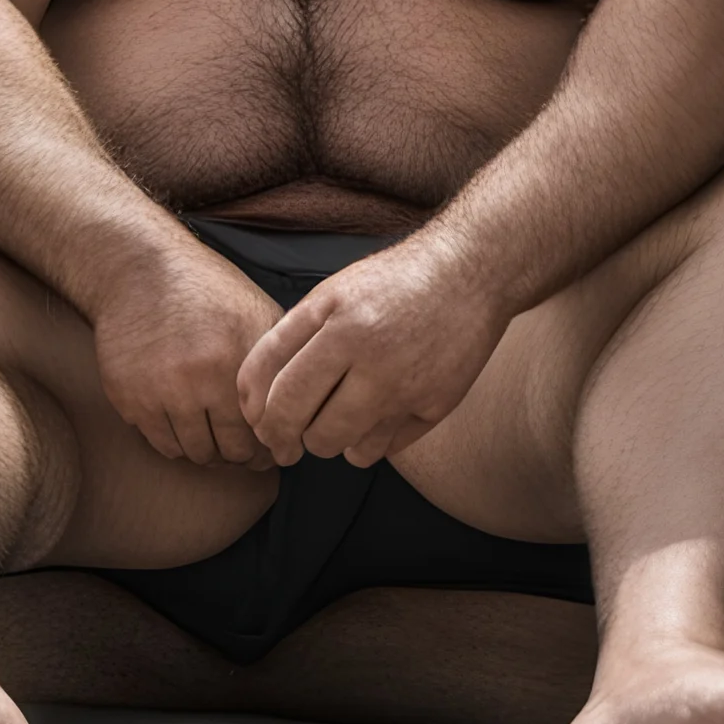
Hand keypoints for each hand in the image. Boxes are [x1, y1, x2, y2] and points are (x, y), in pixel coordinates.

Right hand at [92, 239, 283, 466]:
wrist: (139, 269)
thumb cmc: (206, 291)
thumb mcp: (255, 312)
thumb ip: (278, 359)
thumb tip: (303, 407)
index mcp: (236, 360)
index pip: (263, 432)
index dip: (270, 447)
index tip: (272, 450)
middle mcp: (197, 380)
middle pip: (228, 451)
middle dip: (240, 456)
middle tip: (245, 453)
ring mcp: (159, 392)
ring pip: (192, 452)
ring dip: (207, 452)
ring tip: (216, 440)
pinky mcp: (128, 398)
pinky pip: (160, 443)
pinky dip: (176, 442)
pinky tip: (186, 427)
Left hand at [236, 235, 510, 466]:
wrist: (470, 273)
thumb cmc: (391, 283)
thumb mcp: (333, 293)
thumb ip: (291, 336)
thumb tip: (254, 395)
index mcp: (336, 321)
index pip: (273, 384)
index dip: (256, 413)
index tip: (259, 422)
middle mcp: (368, 353)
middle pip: (298, 421)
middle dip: (282, 438)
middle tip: (286, 441)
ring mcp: (403, 384)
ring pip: (335, 445)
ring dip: (324, 442)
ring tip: (331, 423)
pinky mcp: (434, 406)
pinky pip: (379, 450)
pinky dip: (367, 443)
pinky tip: (372, 420)